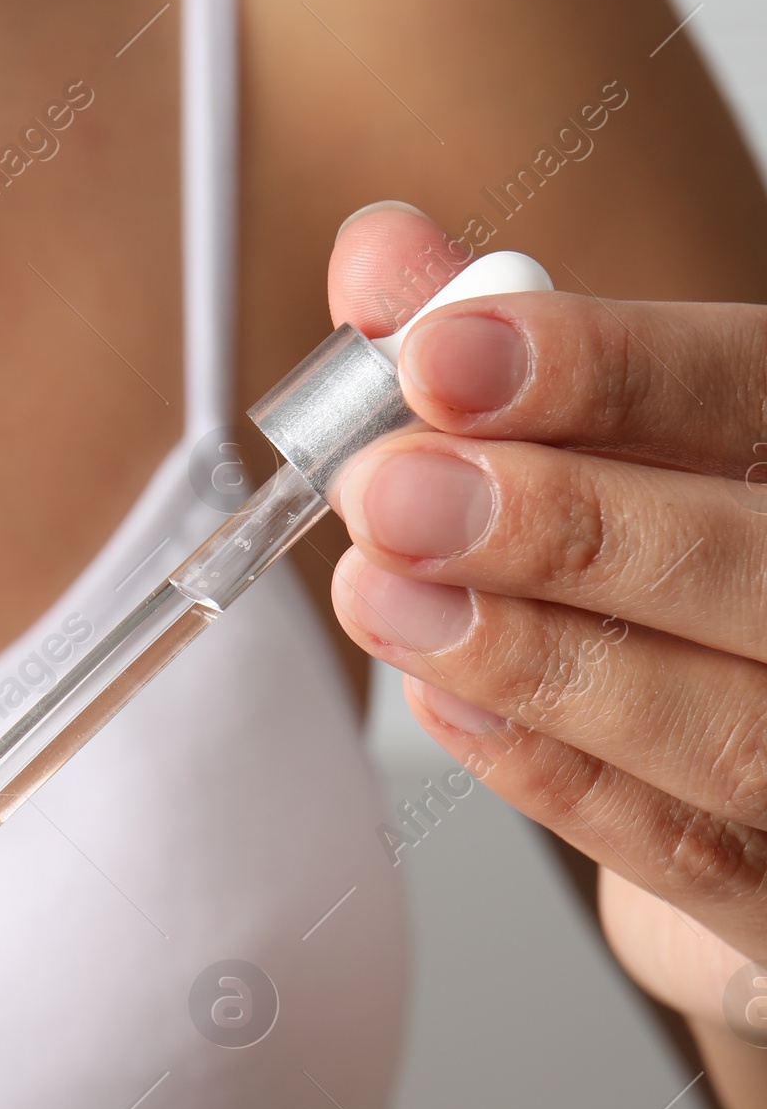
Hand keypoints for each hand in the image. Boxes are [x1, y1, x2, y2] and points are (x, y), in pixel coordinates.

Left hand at [328, 203, 766, 1040]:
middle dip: (562, 523)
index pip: (757, 393)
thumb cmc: (699, 594)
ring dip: (537, 658)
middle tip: (391, 488)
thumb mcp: (623, 450)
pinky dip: (547, 773)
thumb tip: (379, 257)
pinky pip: (678, 850)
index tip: (441, 352)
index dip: (607, 370)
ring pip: (724, 727)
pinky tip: (439, 699)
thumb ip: (507, 352)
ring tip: (386, 594)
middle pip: (756, 566)